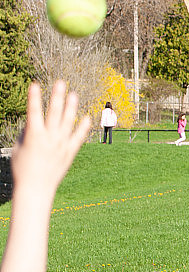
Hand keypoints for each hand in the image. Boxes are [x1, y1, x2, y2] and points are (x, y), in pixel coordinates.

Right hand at [11, 81, 90, 198]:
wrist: (35, 188)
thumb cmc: (22, 168)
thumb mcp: (18, 147)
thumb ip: (26, 132)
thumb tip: (33, 122)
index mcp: (33, 135)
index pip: (33, 112)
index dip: (34, 97)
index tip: (35, 84)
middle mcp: (49, 138)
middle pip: (54, 112)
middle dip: (57, 96)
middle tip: (60, 82)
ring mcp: (61, 144)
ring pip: (68, 122)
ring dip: (71, 107)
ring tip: (74, 94)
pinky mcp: (69, 152)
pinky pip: (78, 138)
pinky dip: (83, 128)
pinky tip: (87, 117)